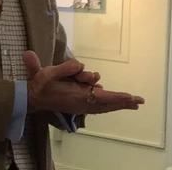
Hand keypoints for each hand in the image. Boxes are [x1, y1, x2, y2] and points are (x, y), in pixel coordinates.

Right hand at [23, 51, 144, 114]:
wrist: (31, 99)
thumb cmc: (40, 85)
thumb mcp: (47, 74)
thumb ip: (64, 68)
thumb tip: (79, 65)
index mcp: (76, 96)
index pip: (101, 97)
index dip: (116, 97)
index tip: (130, 97)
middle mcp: (81, 103)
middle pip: (107, 103)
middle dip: (123, 102)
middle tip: (140, 101)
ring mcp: (80, 106)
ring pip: (104, 105)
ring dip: (118, 103)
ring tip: (133, 102)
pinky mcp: (78, 105)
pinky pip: (98, 105)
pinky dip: (108, 103)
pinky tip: (116, 102)